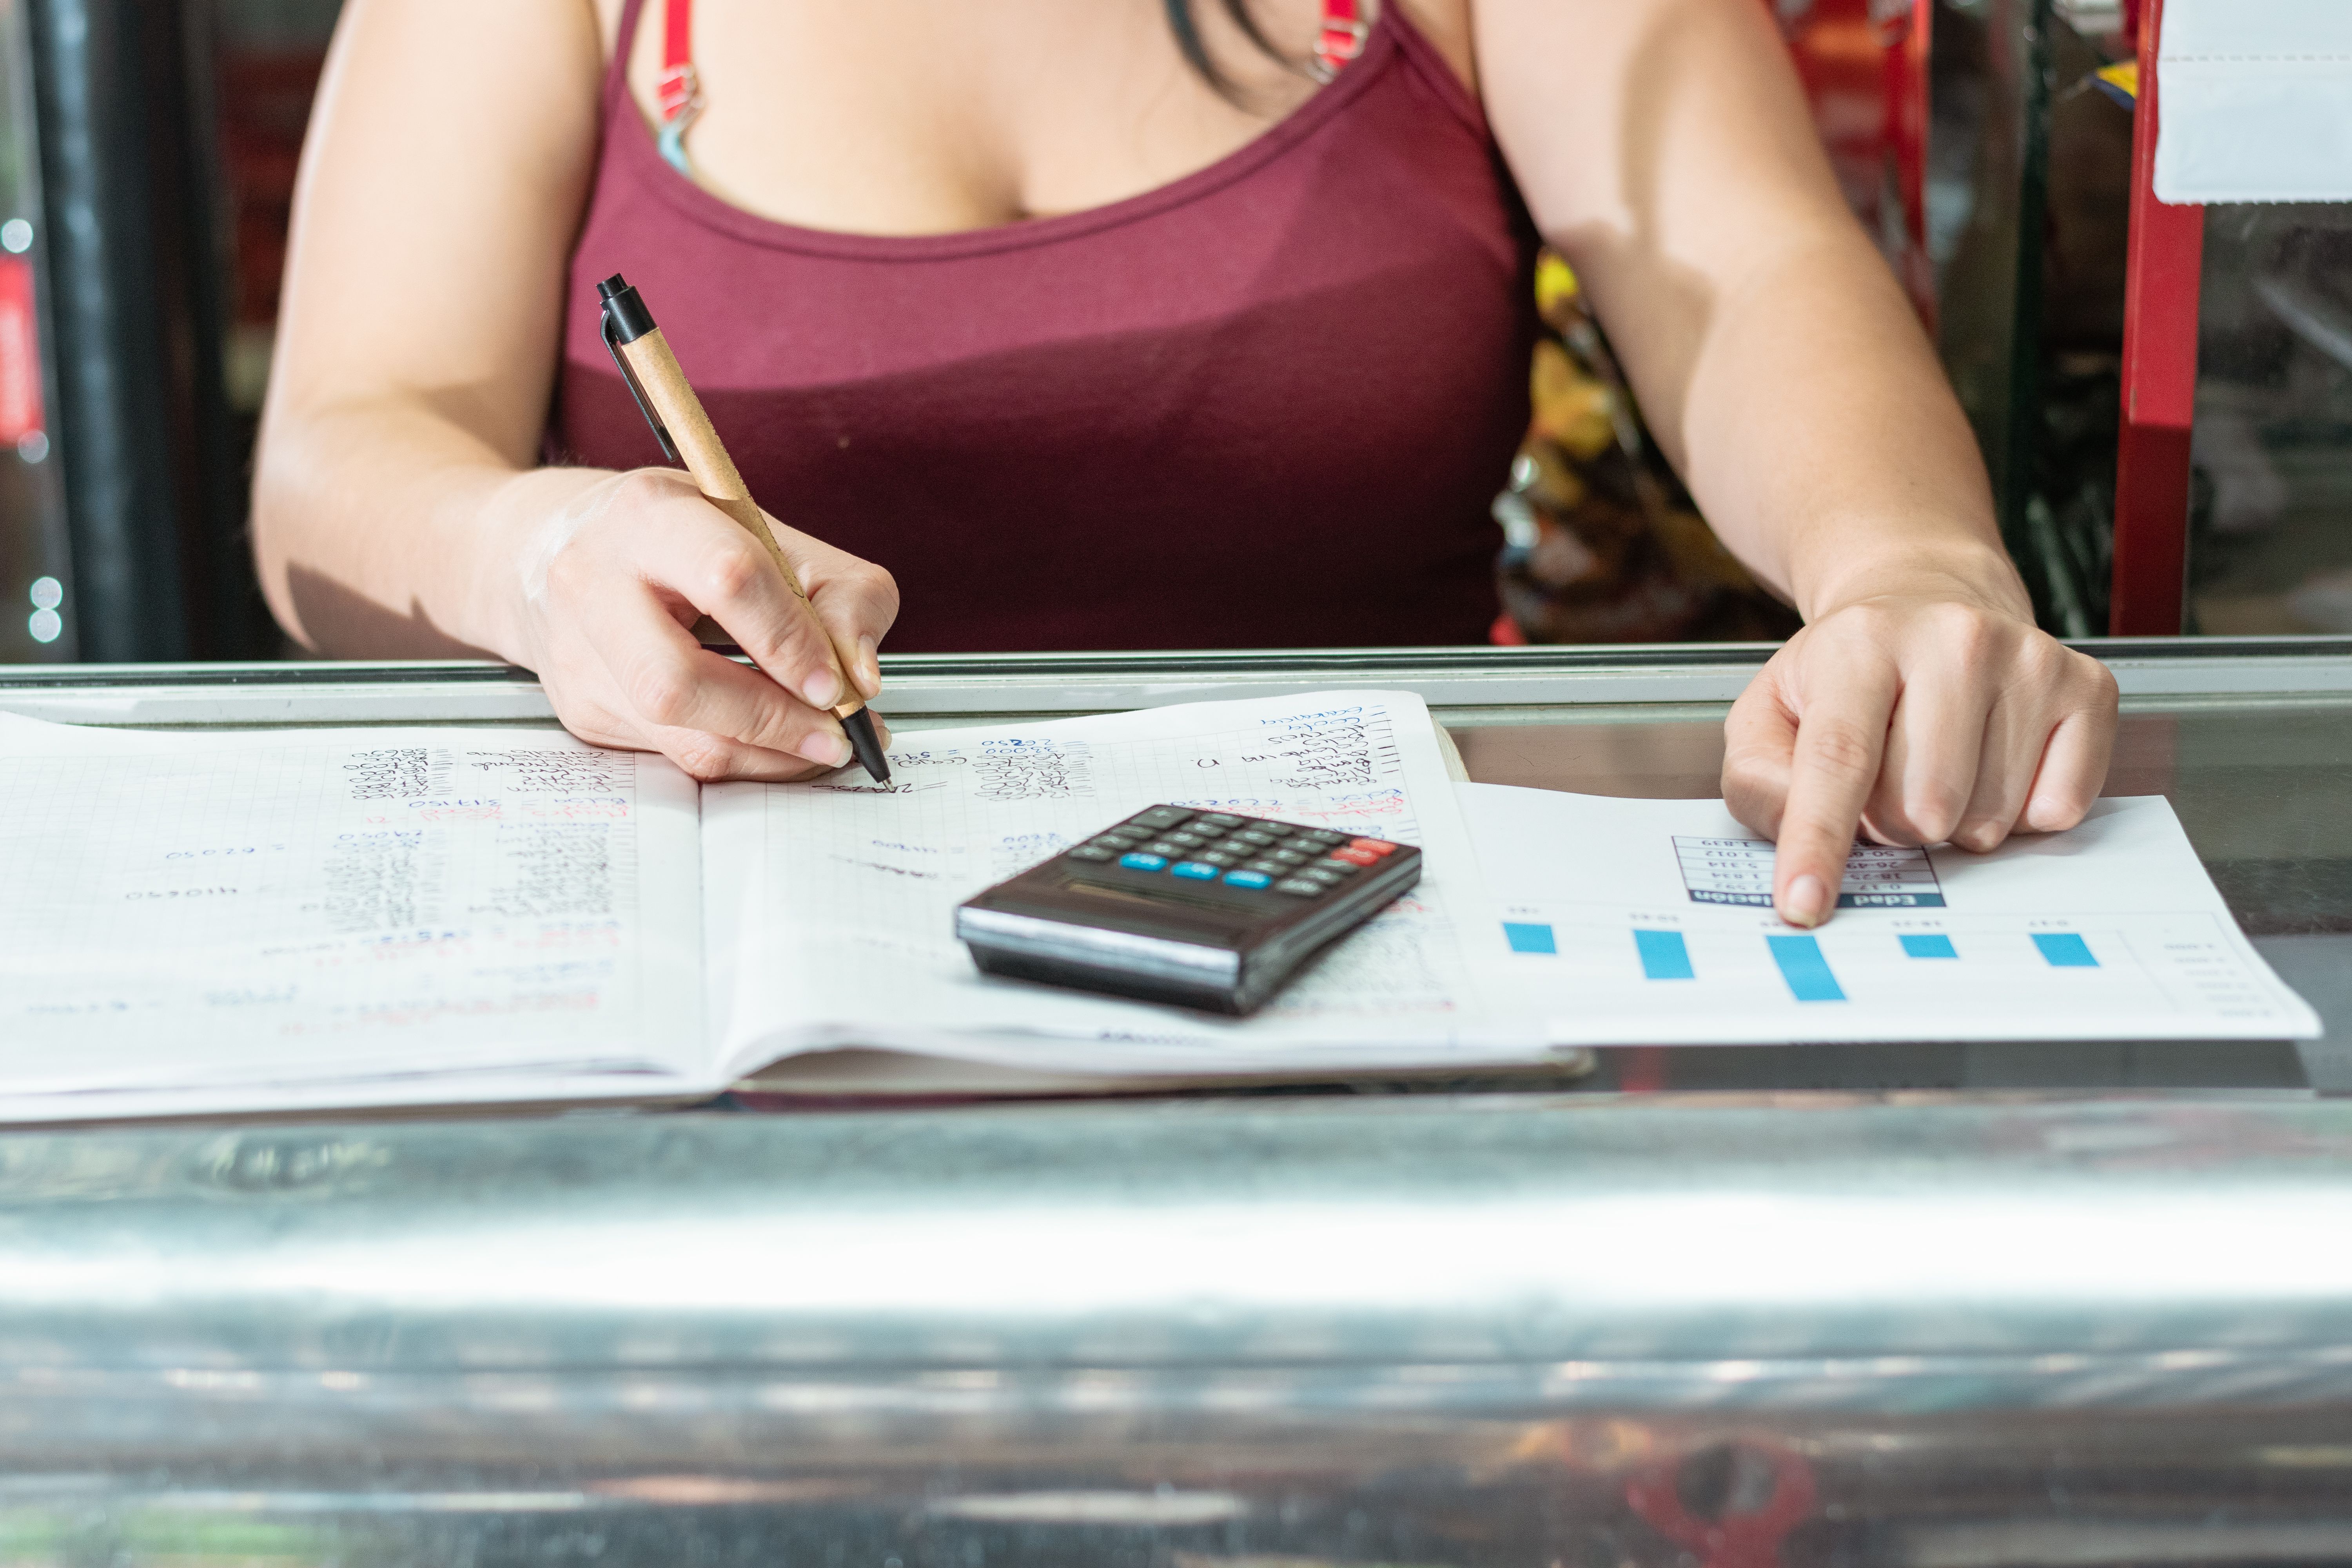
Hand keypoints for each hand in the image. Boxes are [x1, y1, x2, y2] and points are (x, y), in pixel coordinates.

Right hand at [499, 467, 897, 780]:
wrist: (547, 547)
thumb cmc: (675, 538)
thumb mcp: (767, 531)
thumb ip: (840, 592)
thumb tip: (862, 678)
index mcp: (650, 516)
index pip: (728, 580)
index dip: (791, 641)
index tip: (837, 682)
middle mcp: (595, 582)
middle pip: (680, 682)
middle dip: (775, 720)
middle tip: (837, 733)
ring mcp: (578, 654)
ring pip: (681, 737)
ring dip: (769, 753)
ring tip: (819, 742)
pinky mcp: (582, 710)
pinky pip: (675, 757)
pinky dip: (740, 757)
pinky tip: (772, 741)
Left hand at [1721, 586, 2117, 926]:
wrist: (1923, 602)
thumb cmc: (1844, 675)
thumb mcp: (1770, 715)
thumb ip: (1760, 781)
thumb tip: (1797, 833)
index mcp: (1861, 643)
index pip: (1838, 759)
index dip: (1819, 841)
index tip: (1803, 905)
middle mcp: (1953, 638)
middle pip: (1919, 807)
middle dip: (1893, 824)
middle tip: (1887, 779)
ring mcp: (2029, 659)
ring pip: (1986, 818)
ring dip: (1953, 820)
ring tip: (1937, 764)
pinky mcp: (2087, 687)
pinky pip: (2056, 809)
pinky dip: (2019, 813)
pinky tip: (1993, 763)